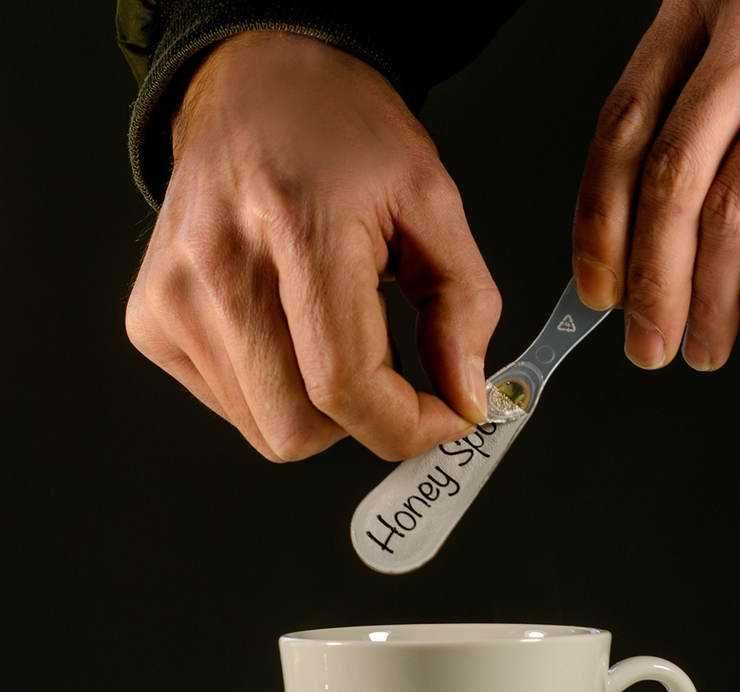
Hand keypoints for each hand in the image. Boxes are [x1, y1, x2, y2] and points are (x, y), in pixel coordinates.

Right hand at [126, 31, 499, 460]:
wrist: (257, 90)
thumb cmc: (343, 133)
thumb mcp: (433, 201)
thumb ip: (464, 306)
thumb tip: (465, 399)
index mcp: (297, 225)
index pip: (342, 384)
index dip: (407, 426)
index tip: (447, 415)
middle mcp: (216, 267)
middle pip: (299, 431)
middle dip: (365, 416)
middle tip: (388, 357)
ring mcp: (172, 299)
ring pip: (267, 430)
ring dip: (321, 406)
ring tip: (332, 327)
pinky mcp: (151, 321)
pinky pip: (233, 408)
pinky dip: (277, 391)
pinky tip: (288, 327)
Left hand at [573, 0, 739, 370]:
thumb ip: (681, 159)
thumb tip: (619, 271)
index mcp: (705, 14)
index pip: (624, 129)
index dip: (599, 225)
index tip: (597, 291)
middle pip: (671, 179)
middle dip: (653, 283)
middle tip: (649, 341)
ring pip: (728, 217)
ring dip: (709, 305)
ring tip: (708, 344)